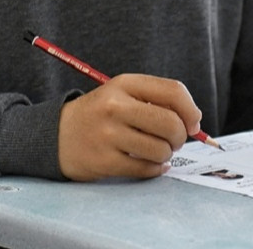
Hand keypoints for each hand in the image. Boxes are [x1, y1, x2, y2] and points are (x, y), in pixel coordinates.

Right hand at [57, 74, 203, 180]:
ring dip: (166, 154)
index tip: (193, 123)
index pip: (173, 91)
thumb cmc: (101, 114)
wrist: (57, 134)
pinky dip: (155, 169)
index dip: (190, 110)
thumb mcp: (123, 94)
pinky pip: (145, 169)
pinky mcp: (103, 161)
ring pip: (160, 150)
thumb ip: (157, 100)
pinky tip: (150, 164)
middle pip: (170, 124)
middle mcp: (115, 107)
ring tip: (157, 151)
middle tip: (174, 141)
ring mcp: (107, 135)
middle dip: (180, 137)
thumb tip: (194, 121)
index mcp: (124, 84)